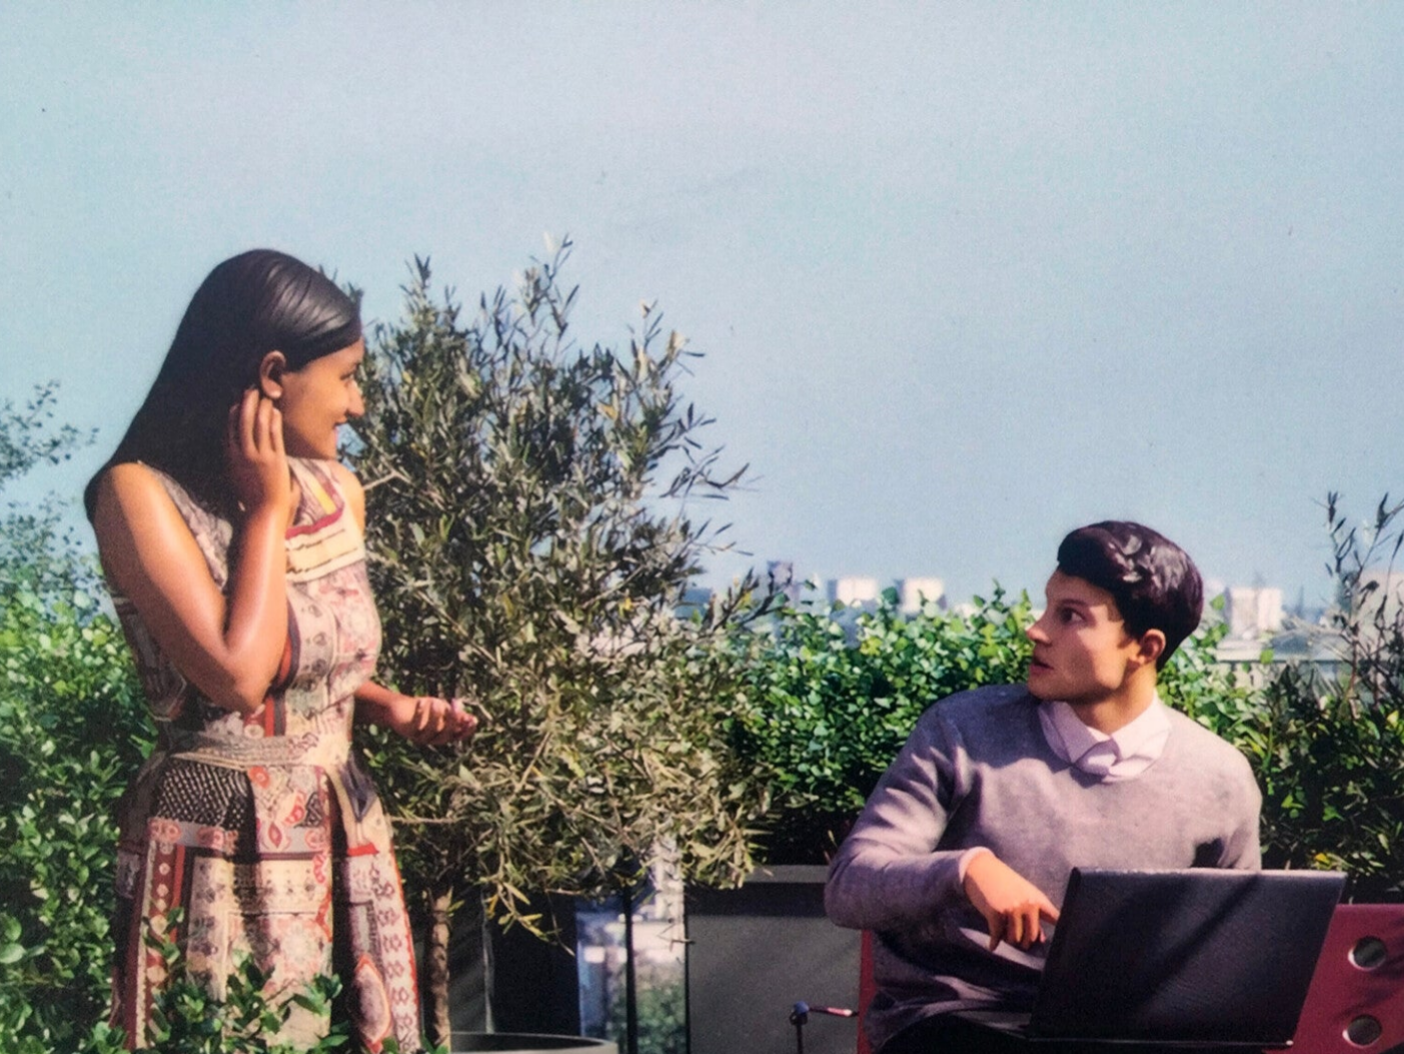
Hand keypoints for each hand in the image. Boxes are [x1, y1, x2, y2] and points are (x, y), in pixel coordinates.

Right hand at [226, 388, 292, 520]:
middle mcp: (242, 454)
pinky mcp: (275, 460)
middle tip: (252, 391)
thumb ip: (234, 457)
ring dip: (262, 408)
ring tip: (266, 398)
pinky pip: (273, 434)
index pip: (229, 427)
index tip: (239, 401)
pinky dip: (273, 420)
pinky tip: (275, 412)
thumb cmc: (252, 494)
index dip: (234, 411)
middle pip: (243, 421)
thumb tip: (234, 444)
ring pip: (258, 424)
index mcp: (230, 457)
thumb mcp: (235, 474)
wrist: (264, 511)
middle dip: (247, 403)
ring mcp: (259, 456)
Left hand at [386, 694, 479, 745]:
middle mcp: (433, 739)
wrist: (400, 708)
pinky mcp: (408, 731)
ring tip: (435, 701)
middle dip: (452, 720)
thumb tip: (472, 719)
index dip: (467, 730)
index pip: (459, 736)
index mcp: (443, 734)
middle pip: (446, 735)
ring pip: (431, 730)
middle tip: (455, 704)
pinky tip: (422, 701)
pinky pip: (415, 724)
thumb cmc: (425, 708)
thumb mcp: (443, 709)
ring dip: (435, 715)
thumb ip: (455, 715)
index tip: (473, 719)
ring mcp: (420, 736)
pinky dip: (419, 712)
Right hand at [962, 852, 1059, 951]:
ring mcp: (1011, 909)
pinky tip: (993, 945)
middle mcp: (1027, 905)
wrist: (981, 868)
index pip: (1056, 918)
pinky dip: (994, 943)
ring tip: (1004, 935)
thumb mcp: (1023, 894)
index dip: (1061, 930)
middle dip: (1024, 942)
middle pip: (1031, 936)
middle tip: (1018, 941)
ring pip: (1014, 939)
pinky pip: (997, 936)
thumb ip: (1035, 915)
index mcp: (1037, 899)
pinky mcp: (995, 913)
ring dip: (1008, 940)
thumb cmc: (1004, 882)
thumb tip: (1041, 940)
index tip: (1059, 941)